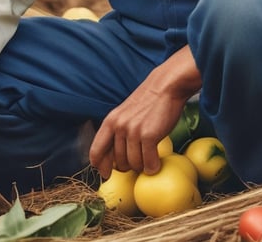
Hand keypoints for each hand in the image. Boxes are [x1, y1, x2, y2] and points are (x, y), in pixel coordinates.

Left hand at [89, 46, 201, 178]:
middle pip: (118, 163)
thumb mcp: (125, 114)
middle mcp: (119, 127)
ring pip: (134, 165)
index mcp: (110, 121)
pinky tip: (157, 162)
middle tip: (139, 159)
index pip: (96, 152)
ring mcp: (133, 131)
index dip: (100, 167)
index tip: (106, 174)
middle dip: (129, 166)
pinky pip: (149, 164)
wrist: (166, 87)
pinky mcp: (149, 135)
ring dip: (143, 166)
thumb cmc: (148, 103)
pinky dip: (153, 167)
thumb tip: (114, 159)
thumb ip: (118, 132)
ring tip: (149, 156)